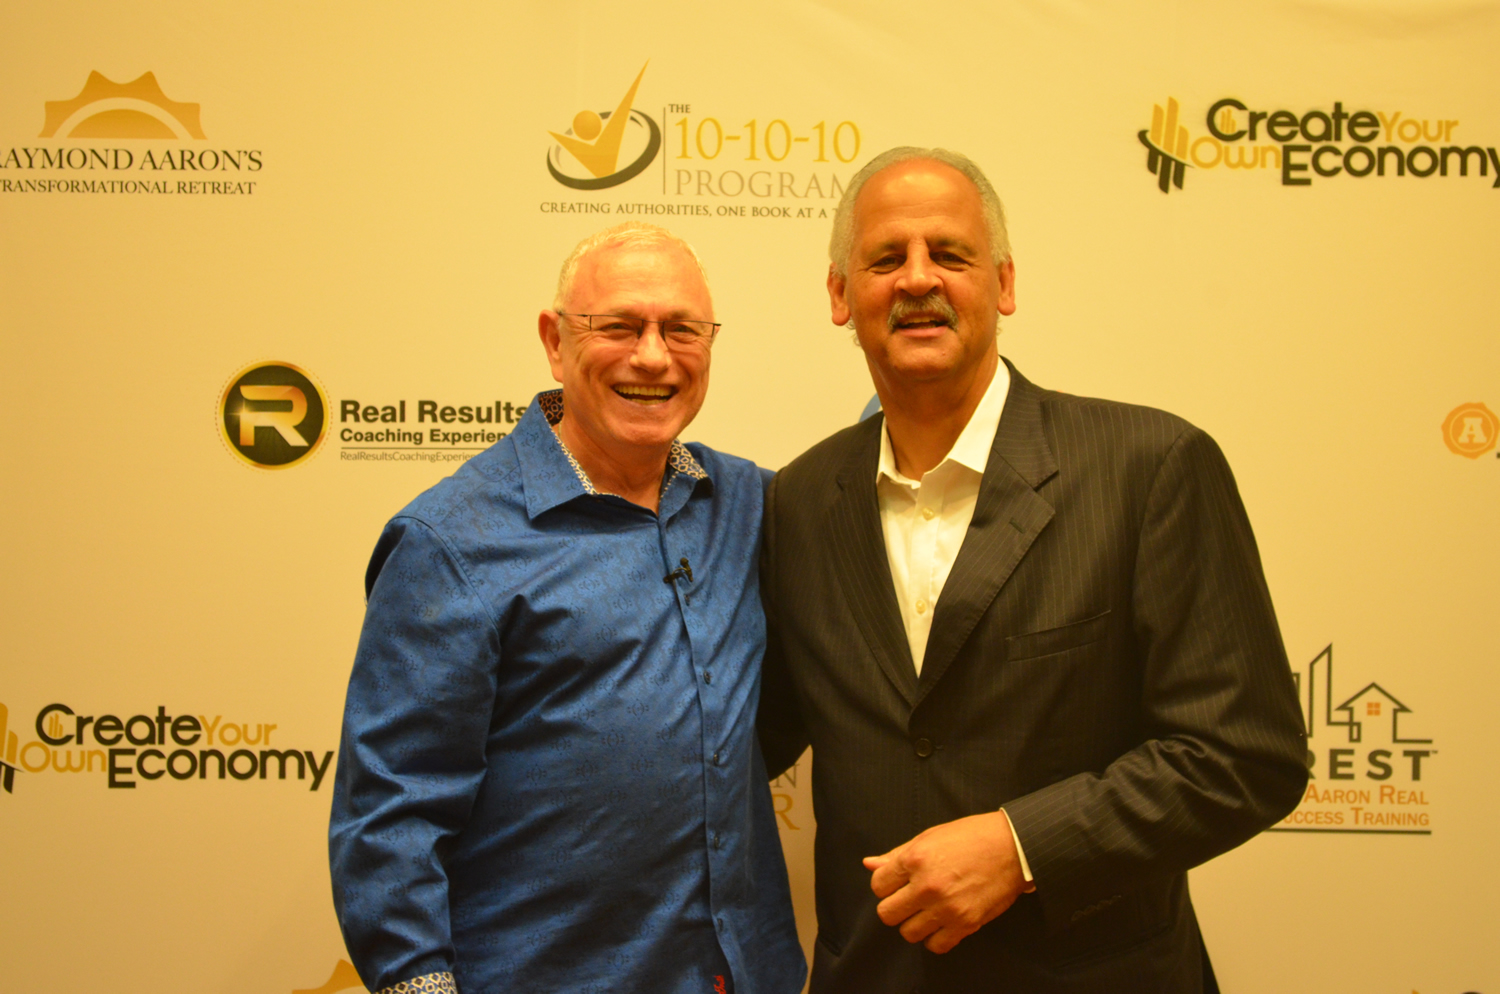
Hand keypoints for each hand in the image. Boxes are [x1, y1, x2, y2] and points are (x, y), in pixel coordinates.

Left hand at [862, 811, 1028, 953]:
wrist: (1013, 848)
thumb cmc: (972, 837)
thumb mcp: (930, 837)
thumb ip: (897, 855)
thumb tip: (869, 864)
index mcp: (915, 859)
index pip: (878, 886)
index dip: (886, 885)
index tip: (899, 884)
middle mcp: (927, 885)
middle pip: (887, 914)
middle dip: (895, 907)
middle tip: (909, 900)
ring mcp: (946, 907)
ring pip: (908, 933)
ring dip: (914, 924)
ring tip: (927, 911)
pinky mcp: (965, 924)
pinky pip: (935, 945)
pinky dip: (935, 938)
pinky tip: (941, 923)